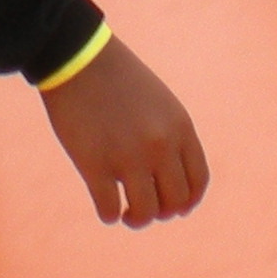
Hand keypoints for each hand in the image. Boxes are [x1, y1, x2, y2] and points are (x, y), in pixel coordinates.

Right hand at [39, 37, 209, 227]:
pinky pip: (109, 210)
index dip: (187, 202)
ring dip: (135, 219)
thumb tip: (171, 183)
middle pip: (174, 203)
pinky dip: (109, 215)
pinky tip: (105, 207)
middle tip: (143, 207)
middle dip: (160, 212)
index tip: (174, 208)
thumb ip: (171, 137)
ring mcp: (128, 157)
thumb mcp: (159, 103)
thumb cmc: (118, 80)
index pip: (197, 181)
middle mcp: (160, 146)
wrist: (79, 58)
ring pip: (144, 213)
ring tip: (125, 212)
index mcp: (179, 128)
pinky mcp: (94, 165)